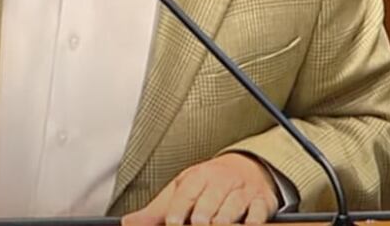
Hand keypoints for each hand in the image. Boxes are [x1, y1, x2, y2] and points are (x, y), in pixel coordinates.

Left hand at [123, 153, 278, 225]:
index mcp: (197, 178)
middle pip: (210, 201)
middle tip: (198, 224)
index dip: (179, 210)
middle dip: (204, 215)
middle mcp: (220, 182)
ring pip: (233, 206)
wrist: (245, 169)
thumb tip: (127, 224)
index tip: (173, 222)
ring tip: (217, 224)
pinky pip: (258, 211)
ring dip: (225, 218)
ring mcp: (242, 191)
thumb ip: (155, 212)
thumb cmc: (206, 186)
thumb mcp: (180, 192)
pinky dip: (253, 219)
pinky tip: (247, 223)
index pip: (186, 194)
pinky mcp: (261, 201)